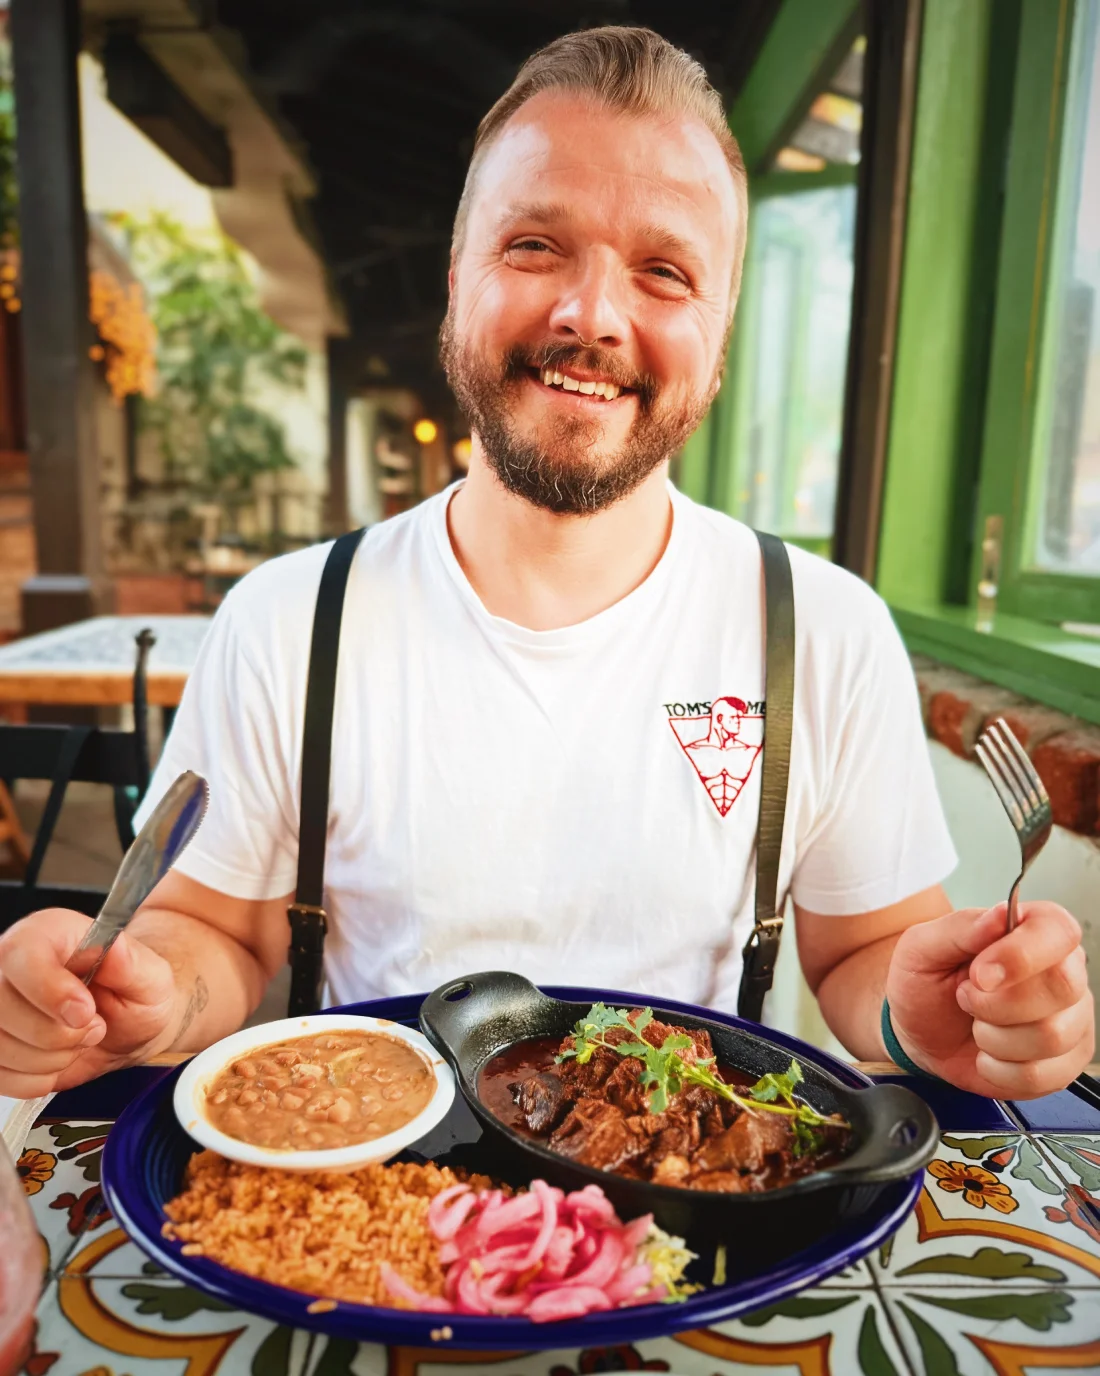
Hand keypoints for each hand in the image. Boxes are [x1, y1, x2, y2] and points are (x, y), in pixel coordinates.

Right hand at [0, 908, 176, 1098]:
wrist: (128, 1027)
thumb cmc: (136, 995)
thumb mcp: (150, 977)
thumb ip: (132, 964)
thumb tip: (114, 950)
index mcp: (48, 932)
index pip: (22, 955)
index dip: (51, 991)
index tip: (85, 1013)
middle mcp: (11, 963)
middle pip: (3, 1007)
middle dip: (58, 1034)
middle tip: (93, 1026)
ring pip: (0, 1046)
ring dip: (50, 1058)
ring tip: (78, 1040)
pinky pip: (1, 1076)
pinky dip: (36, 1078)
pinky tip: (58, 1059)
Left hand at [885, 901, 1093, 1097]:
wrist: (920, 1033)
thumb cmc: (925, 983)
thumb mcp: (922, 947)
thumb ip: (961, 928)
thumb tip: (1002, 913)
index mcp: (1033, 930)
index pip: (1058, 931)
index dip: (1021, 955)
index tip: (979, 974)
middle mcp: (1063, 971)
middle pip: (1062, 987)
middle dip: (997, 1003)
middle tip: (967, 999)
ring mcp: (1071, 1019)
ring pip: (1052, 1036)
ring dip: (994, 1038)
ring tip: (976, 1025)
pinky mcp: (1066, 1062)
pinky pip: (1043, 1075)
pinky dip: (1000, 1070)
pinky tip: (987, 1054)